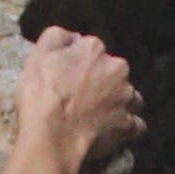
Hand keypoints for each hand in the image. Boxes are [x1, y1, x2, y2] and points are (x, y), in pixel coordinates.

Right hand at [16, 26, 142, 173]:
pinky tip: (114, 130)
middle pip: (114, 72)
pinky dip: (128, 127)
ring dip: (119, 102)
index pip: (91, 50)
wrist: (51, 136)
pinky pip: (136, 125)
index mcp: (94, 49)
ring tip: (101, 115)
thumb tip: (72, 37)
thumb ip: (57, 37)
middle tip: (83, 98)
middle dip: (103, 82)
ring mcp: (125, 98)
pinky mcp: (128, 124)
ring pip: (130, 96)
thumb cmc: (41, 95)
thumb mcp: (38, 55)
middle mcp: (116, 69)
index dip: (79, 64)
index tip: (69, 78)